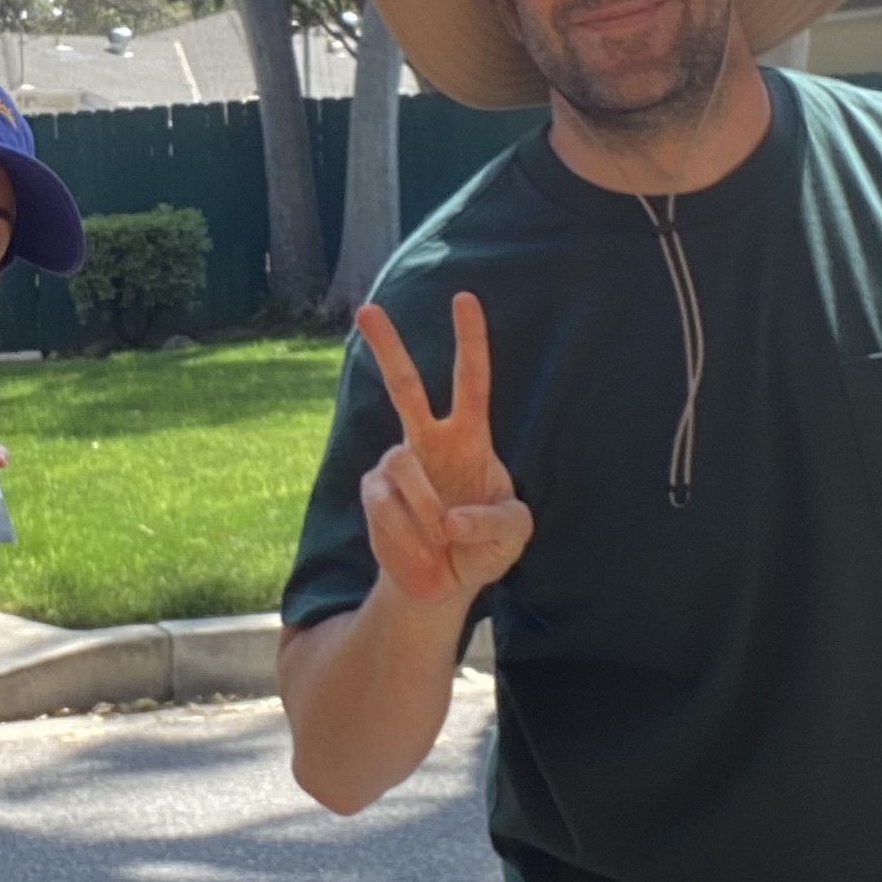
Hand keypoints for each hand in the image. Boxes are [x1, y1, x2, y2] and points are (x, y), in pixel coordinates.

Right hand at [354, 290, 532, 609]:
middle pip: (405, 387)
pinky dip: (408, 536)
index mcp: (470, 439)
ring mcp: (397, 464)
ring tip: (442, 545)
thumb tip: (452, 518)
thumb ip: (497, 523)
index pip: (471, 381)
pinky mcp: (374, 493)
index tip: (464, 299)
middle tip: (367, 310)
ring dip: (426, 511)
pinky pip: (385, 506)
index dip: (470, 341)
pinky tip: (422, 554)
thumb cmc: (484, 546)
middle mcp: (429, 442)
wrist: (443, 582)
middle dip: (387, 348)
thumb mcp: (513, 535)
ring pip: (403, 465)